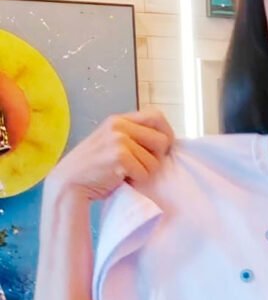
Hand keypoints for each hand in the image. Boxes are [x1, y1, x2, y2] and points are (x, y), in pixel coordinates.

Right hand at [46, 107, 174, 203]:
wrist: (69, 182)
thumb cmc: (93, 169)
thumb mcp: (111, 144)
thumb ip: (132, 138)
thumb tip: (164, 142)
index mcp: (118, 120)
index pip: (156, 116)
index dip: (166, 133)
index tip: (163, 149)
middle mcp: (119, 126)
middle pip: (162, 140)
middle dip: (158, 158)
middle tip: (142, 167)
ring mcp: (119, 140)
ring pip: (155, 161)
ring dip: (144, 173)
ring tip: (125, 174)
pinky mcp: (120, 156)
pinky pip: (145, 173)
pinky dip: (136, 181)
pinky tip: (120, 179)